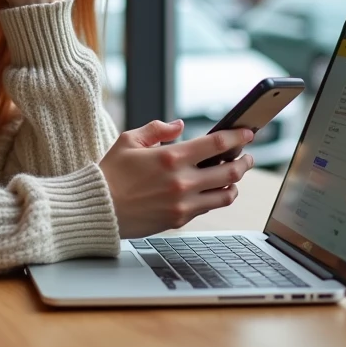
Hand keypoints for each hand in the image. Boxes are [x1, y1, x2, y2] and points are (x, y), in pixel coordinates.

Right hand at [98, 119, 255, 239]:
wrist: (98, 209)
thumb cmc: (110, 173)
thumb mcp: (129, 140)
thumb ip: (157, 129)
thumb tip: (179, 126)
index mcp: (171, 157)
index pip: (217, 144)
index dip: (238, 137)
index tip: (248, 134)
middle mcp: (182, 181)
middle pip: (230, 171)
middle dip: (244, 162)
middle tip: (247, 157)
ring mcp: (183, 203)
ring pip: (225, 195)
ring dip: (235, 184)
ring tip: (234, 177)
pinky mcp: (179, 220)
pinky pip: (208, 208)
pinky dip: (216, 198)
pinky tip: (214, 191)